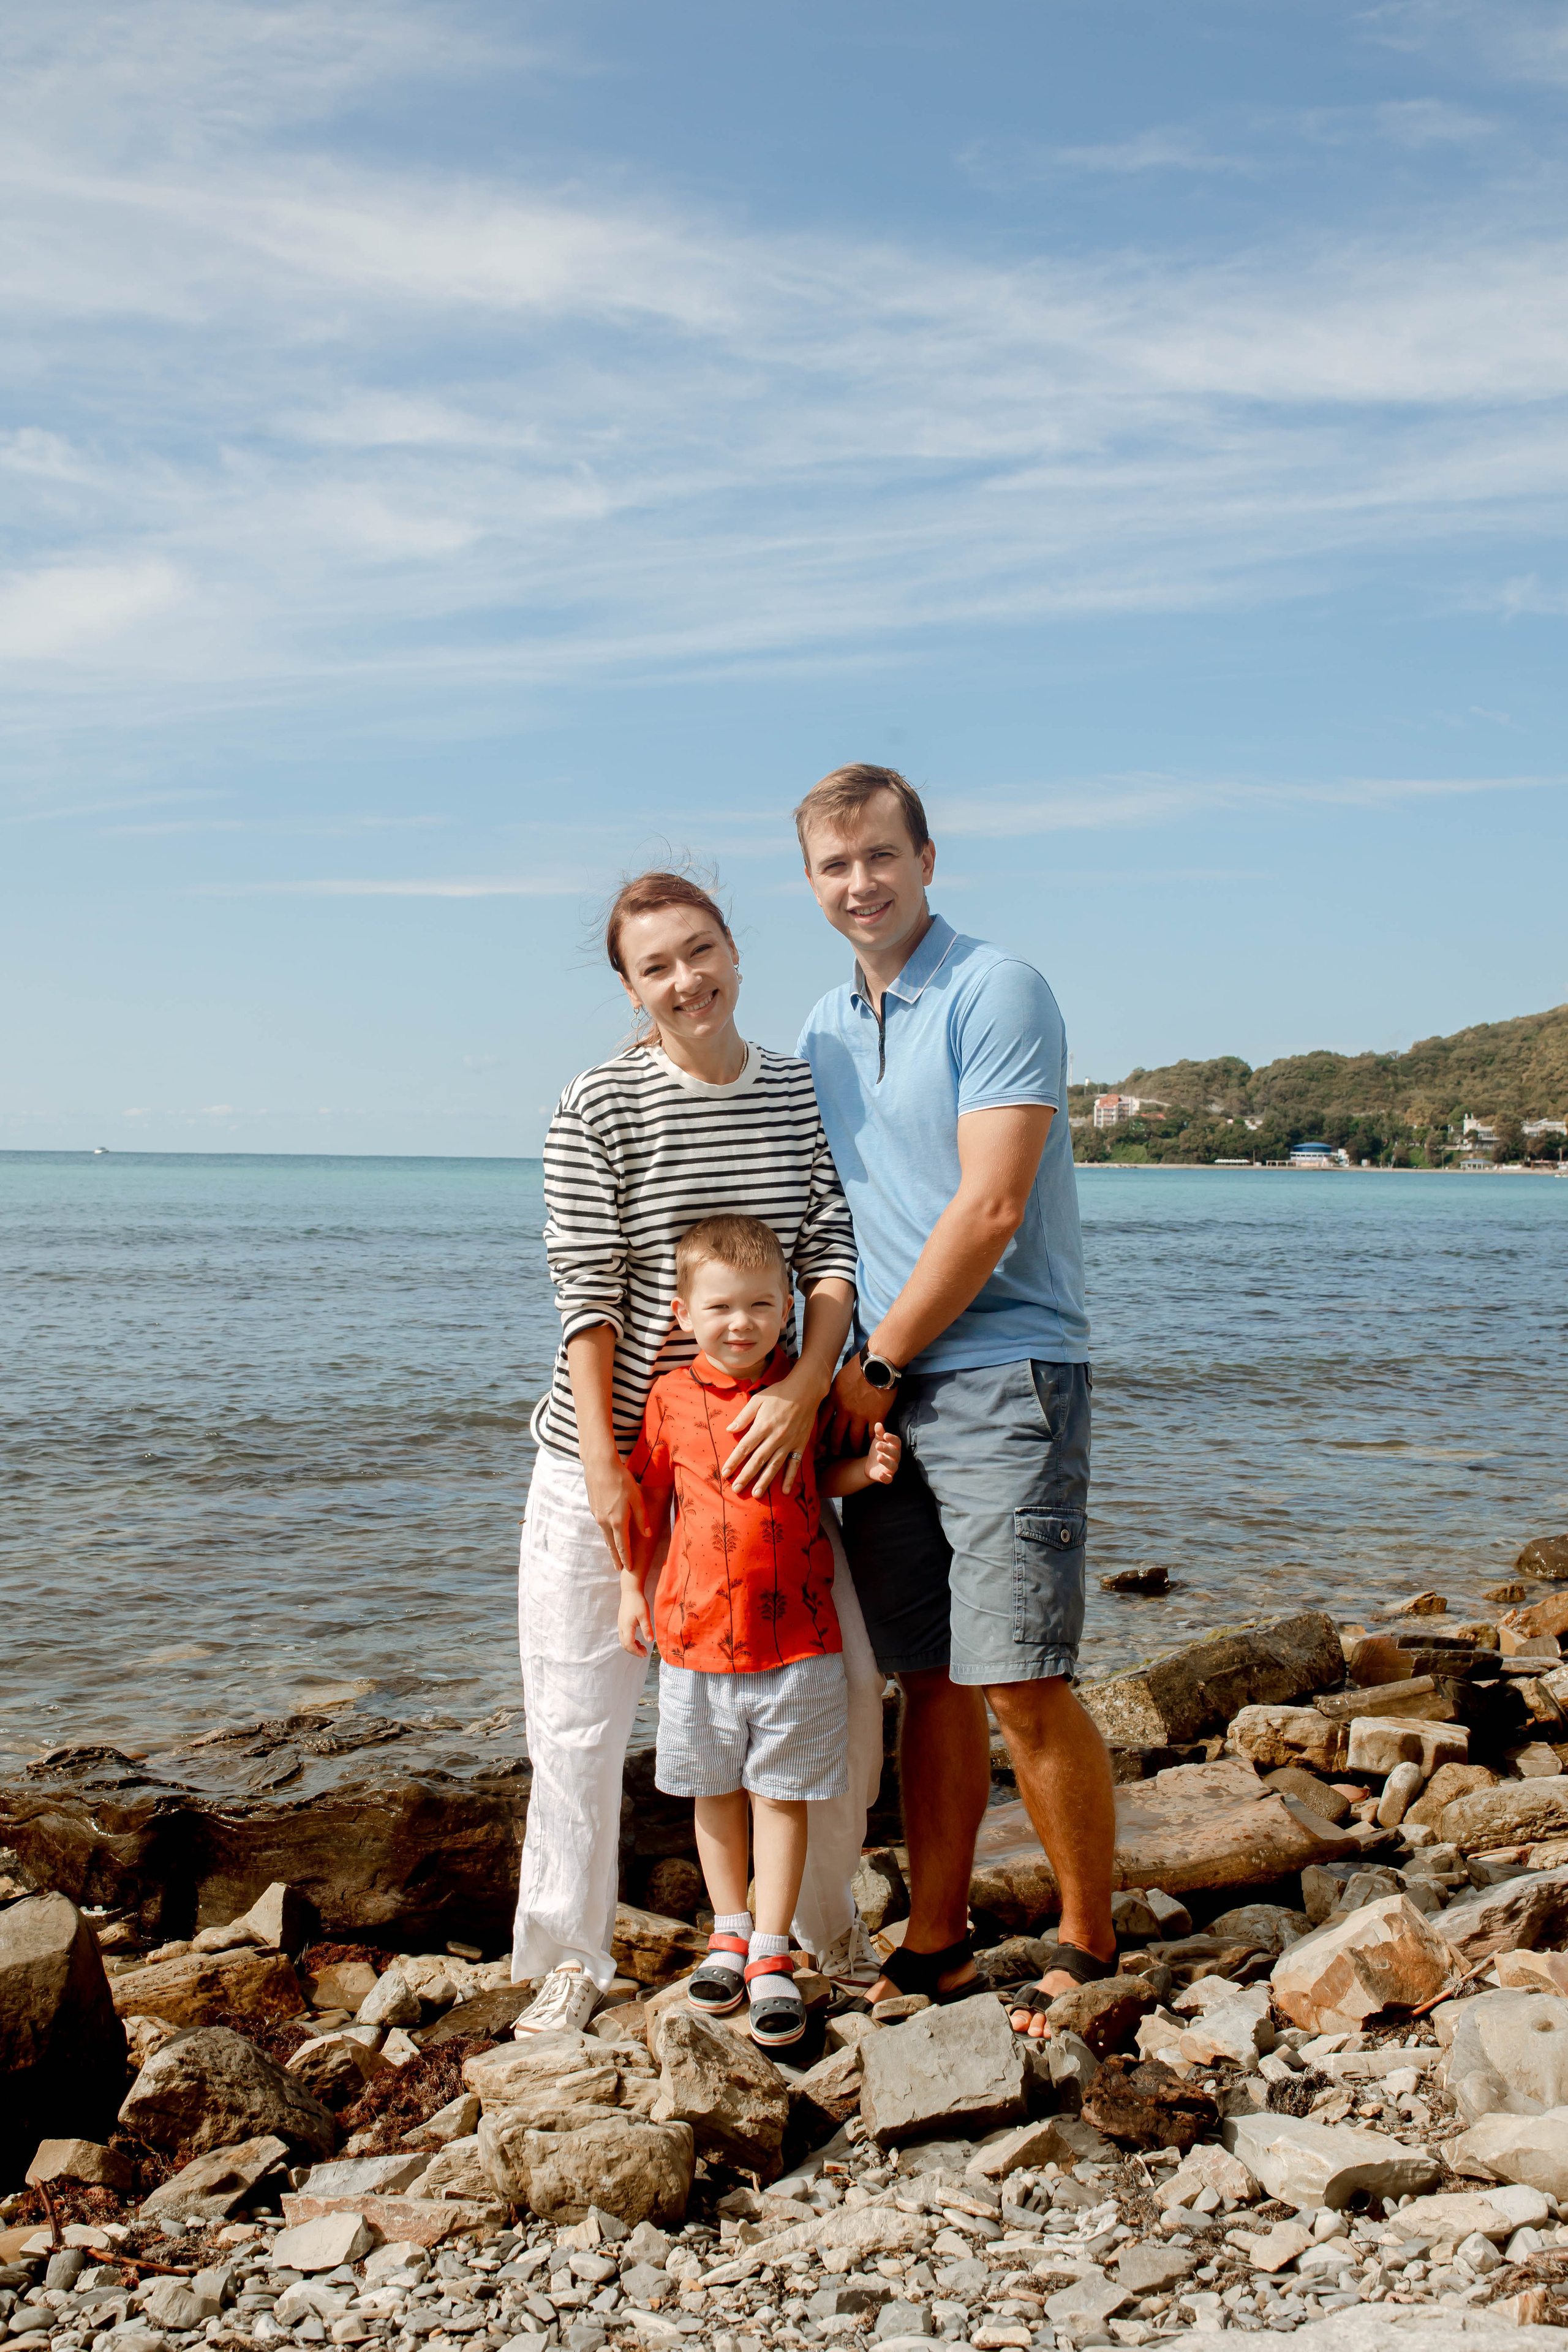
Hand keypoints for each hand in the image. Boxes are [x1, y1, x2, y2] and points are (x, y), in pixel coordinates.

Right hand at [582, 1450, 650, 1573]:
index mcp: (617, 1521)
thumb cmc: (621, 1479)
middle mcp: (605, 1521)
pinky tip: (608, 1534)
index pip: (623, 1545)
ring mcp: (597, 1515)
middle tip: (618, 1569)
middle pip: (611, 1545)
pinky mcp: (593, 1508)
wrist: (599, 1465)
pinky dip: (605, 1534)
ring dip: (609, 1547)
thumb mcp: (636, 1498)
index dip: (627, 1558)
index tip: (629, 1568)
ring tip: (613, 1555)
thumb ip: (642, 1518)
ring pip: (604, 1536)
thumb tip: (647, 1534)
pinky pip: (600, 1526)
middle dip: (616, 1557)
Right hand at [617, 1575, 652, 1657]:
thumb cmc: (637, 1602)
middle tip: (644, 1653)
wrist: (630, 1591)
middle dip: (634, 1651)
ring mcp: (621, 1625)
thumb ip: (647, 1629)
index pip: (629, 1645)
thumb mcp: (644, 1616)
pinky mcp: (622, 1622)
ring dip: (632, 1646)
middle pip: (624, 1645)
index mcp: (626, 1627)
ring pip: (623, 1641)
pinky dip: (630, 1641)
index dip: (636, 1651)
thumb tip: (650, 1641)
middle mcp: (621, 1627)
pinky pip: (624, 1636)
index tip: (644, 1654)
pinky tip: (638, 1639)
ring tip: (642, 1647)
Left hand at [722, 1364, 824, 1496]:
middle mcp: (775, 1437)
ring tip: (756, 1494)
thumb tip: (729, 1430)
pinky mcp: (800, 1445)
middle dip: (746, 1476)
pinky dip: (791, 1478)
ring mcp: (789, 1443)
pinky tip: (785, 1491)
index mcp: (762, 1426)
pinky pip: (795, 1464)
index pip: (745, 1447)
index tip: (725, 1473)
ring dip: (765, 1481)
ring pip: (775, 1465)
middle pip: (758, 1460)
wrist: (805, 1390)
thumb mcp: (757, 1400)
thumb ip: (743, 1417)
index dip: (734, 1461)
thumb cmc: (778, 1394)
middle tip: (736, 1489)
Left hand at [826, 1352, 893, 1455]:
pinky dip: (870, 1443)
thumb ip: (834, 1391)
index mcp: (834, 1398)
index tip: (818, 1441)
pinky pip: (871, 1435)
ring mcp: (861, 1414)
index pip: (823, 1420)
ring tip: (852, 1453)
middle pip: (836, 1434)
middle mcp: (845, 1409)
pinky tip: (870, 1447)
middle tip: (833, 1454)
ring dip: (852, 1448)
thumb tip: (828, 1398)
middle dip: (834, 1446)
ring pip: (854, 1439)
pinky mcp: (876, 1416)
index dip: (820, 1432)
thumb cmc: (859, 1367)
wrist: (878, 1364)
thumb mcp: (839, 1378)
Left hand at [864, 1422, 900, 1483]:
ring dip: (886, 1462)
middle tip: (877, 1445)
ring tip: (879, 1457)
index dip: (892, 1438)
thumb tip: (878, 1423)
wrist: (871, 1464)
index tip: (885, 1435)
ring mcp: (892, 1468)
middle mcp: (895, 1458)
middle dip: (887, 1449)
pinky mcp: (887, 1477)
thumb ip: (879, 1433)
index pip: (897, 1442)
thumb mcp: (877, 1440)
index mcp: (894, 1447)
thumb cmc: (878, 1449)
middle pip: (894, 1453)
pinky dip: (885, 1477)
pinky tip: (880, 1474)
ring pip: (892, 1466)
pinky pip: (888, 1479)